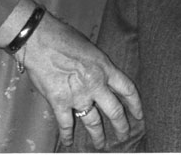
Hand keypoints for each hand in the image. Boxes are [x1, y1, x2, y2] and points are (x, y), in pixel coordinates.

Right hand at [21, 11, 142, 148]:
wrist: (40, 40)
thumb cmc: (63, 36)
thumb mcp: (89, 47)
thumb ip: (97, 65)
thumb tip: (100, 75)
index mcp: (104, 67)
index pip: (127, 89)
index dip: (135, 104)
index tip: (139, 114)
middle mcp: (95, 84)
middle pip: (115, 111)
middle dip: (121, 126)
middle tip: (124, 135)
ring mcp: (78, 96)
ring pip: (93, 122)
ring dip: (98, 136)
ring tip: (101, 145)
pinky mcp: (60, 103)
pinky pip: (66, 124)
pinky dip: (67, 135)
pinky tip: (68, 142)